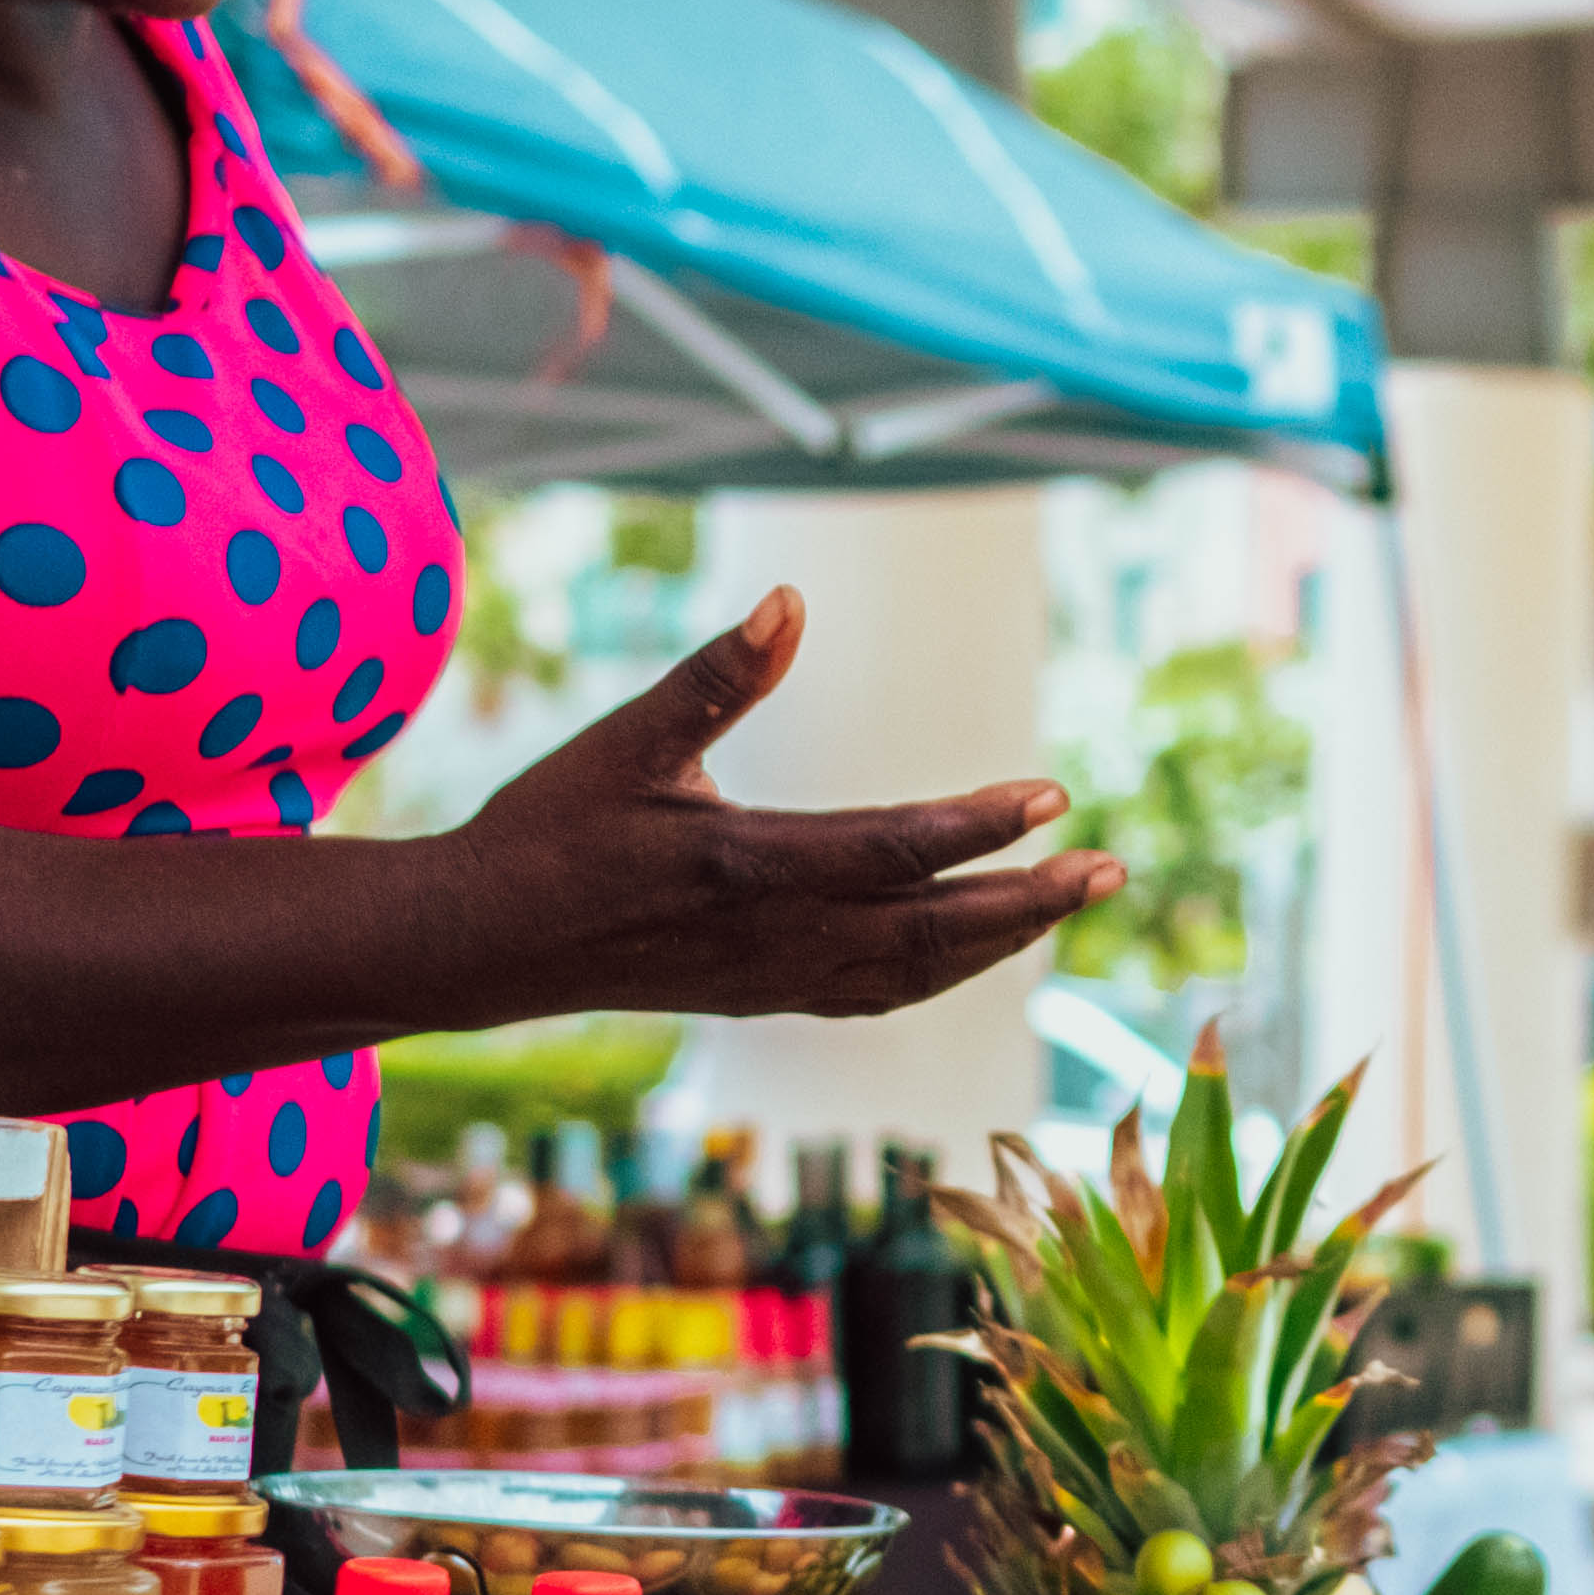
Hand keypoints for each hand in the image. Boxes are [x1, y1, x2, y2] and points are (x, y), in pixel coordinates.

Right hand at [437, 592, 1117, 1019]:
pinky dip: (943, 972)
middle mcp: (774, 935)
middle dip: (1031, 903)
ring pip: (917, 972)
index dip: (979, 827)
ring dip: (1002, 941)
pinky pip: (878, 993)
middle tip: (1111, 869)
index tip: (1053, 797)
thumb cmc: (549, 829)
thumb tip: (791, 599)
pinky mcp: (763, 995)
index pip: (894, 850)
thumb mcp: (626, 740)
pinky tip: (978, 948)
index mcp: (747, 866)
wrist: (482, 943)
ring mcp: (773, 977)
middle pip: (934, 931)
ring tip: (1070, 900)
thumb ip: (717, 676)